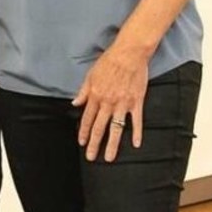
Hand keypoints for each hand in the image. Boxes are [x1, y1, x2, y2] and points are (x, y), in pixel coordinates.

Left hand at [71, 45, 148, 162]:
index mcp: (95, 96)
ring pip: (116, 128)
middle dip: (94, 144)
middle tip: (91, 157)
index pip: (87, 118)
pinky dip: (136, 132)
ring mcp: (122, 104)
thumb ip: (83, 91)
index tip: (81, 143)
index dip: (83, 132)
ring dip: (112, 144)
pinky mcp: (136, 102)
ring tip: (109, 158)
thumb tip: (75, 103)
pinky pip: (136, 120)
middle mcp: (107, 102)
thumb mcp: (90, 75)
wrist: (129, 53)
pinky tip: (135, 144)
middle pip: (99, 127)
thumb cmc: (109, 61)